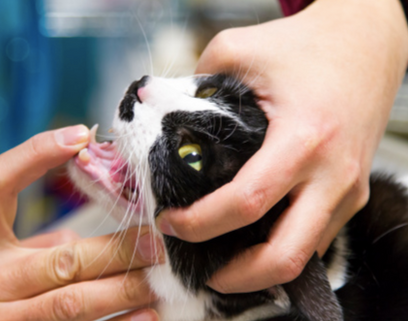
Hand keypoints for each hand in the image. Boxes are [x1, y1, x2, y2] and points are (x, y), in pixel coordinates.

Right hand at [0, 125, 162, 320]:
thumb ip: (43, 244)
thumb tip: (107, 241)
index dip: (34, 154)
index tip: (79, 136)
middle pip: (60, 258)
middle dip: (116, 249)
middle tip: (156, 240)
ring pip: (73, 302)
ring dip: (124, 288)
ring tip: (159, 275)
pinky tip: (147, 314)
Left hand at [156, 0, 407, 292]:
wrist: (367, 44)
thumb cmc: (306, 46)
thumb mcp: (239, 48)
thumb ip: (193, 82)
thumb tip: (161, 115)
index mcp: (303, 137)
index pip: (246, 202)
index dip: (200, 224)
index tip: (169, 223)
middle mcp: (333, 173)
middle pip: (285, 255)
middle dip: (238, 277)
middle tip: (204, 271)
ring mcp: (349, 188)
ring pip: (305, 255)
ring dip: (262, 269)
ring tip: (225, 261)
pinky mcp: (353, 192)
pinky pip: (317, 236)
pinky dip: (284, 248)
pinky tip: (257, 240)